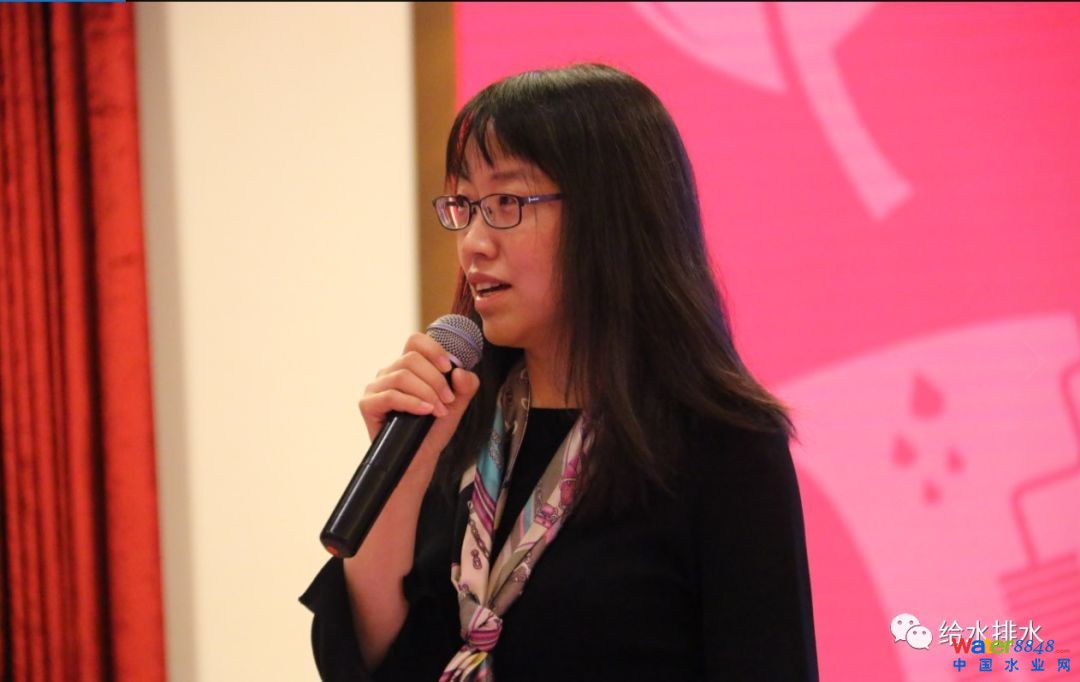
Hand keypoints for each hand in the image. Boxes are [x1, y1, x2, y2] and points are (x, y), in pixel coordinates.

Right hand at [358, 332, 480, 476]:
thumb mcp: (456, 405)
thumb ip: (465, 387)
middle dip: (435, 379)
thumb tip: (461, 371)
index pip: (415, 341)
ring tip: (438, 410)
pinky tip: (425, 411)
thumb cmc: (433, 429)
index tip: (448, 367)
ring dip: (426, 392)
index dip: (433, 349)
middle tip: (448, 400)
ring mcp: (376, 387)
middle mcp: (389, 372)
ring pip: (402, 376)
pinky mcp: (367, 404)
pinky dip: (412, 402)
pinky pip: (390, 395)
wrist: (419, 459)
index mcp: (408, 366)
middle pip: (411, 358)